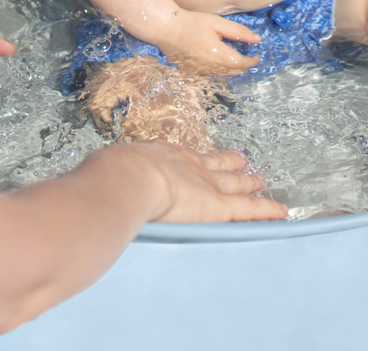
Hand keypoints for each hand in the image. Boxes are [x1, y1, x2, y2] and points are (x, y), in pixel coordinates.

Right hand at [110, 141, 286, 222]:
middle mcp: (186, 166)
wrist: (126, 180)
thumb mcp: (104, 175)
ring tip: (259, 179)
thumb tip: (85, 196)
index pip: (181, 157)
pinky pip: (250, 209)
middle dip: (227, 162)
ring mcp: (206, 184)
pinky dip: (266, 209)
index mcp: (159, 156)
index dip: (193, 159)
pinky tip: (282, 211)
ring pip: (234, 183)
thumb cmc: (108, 178)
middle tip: (240, 160)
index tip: (199, 157)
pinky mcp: (219, 206)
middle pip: (213, 163)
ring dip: (248, 182)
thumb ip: (104, 185)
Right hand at [150, 10, 260, 76]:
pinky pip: (212, 74)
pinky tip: (218, 59)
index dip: (252, 61)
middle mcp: (210, 67)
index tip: (256, 54)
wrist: (167, 30)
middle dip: (244, 65)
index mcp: (218, 54)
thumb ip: (238, 31)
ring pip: (224, 75)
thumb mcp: (217, 23)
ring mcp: (201, 72)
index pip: (241, 64)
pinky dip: (219, 69)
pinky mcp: (193, 72)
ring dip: (232, 68)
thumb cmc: (192, 23)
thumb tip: (256, 40)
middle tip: (248, 55)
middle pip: (234, 72)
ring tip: (234, 56)